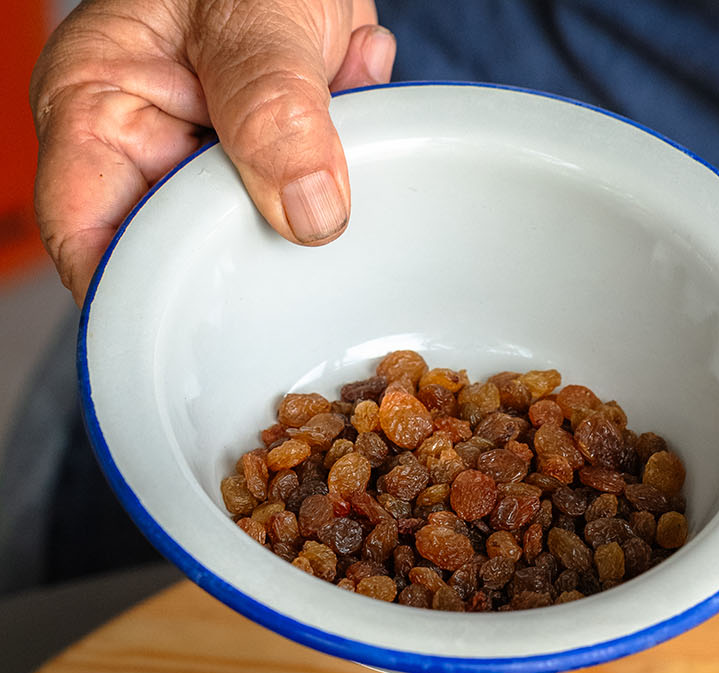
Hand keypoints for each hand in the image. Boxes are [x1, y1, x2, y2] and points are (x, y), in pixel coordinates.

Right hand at [31, 0, 395, 302]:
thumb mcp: (250, 15)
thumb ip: (274, 109)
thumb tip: (309, 213)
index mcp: (97, 113)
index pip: (89, 242)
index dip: (136, 296)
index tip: (208, 321)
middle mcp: (146, 149)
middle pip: (179, 254)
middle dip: (255, 243)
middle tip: (312, 207)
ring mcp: (208, 160)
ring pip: (256, 233)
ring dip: (315, 187)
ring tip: (339, 94)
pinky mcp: (268, 161)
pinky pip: (309, 196)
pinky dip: (347, 155)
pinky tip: (355, 73)